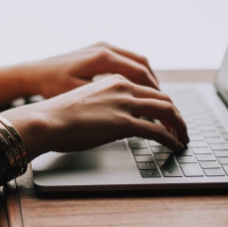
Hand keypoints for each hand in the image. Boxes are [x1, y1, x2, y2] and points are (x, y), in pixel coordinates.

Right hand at [0, 74, 188, 160]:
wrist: (45, 120)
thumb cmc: (57, 116)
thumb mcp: (85, 103)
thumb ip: (105, 107)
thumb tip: (113, 123)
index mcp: (113, 80)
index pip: (148, 89)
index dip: (162, 104)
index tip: (167, 116)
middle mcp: (123, 87)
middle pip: (163, 98)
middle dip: (176, 115)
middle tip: (181, 128)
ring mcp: (125, 104)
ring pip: (167, 110)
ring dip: (179, 126)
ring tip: (182, 138)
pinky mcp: (124, 123)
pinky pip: (158, 130)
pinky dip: (171, 138)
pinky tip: (175, 146)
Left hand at [17, 42, 159, 97]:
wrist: (33, 73)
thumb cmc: (51, 86)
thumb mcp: (79, 96)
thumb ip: (106, 101)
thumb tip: (132, 113)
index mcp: (102, 58)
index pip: (140, 73)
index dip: (155, 92)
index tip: (163, 107)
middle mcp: (105, 48)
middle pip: (143, 65)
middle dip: (156, 86)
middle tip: (165, 105)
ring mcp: (102, 47)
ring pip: (136, 61)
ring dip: (147, 79)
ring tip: (155, 98)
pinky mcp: (98, 50)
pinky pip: (126, 60)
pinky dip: (136, 74)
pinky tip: (137, 89)